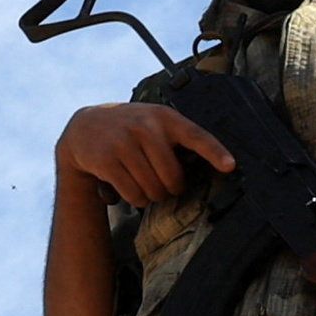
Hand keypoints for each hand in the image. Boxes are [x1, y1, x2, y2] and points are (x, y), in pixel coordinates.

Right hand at [57, 99, 233, 207]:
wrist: (85, 127)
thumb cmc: (131, 129)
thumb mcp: (154, 122)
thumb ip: (177, 138)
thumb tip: (209, 166)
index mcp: (165, 117)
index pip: (195, 135)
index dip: (214, 151)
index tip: (230, 165)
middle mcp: (145, 127)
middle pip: (172, 176)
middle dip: (171, 187)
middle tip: (165, 183)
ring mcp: (123, 143)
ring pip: (153, 188)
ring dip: (152, 195)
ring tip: (145, 183)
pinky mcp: (106, 160)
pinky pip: (133, 194)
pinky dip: (136, 199)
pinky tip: (131, 189)